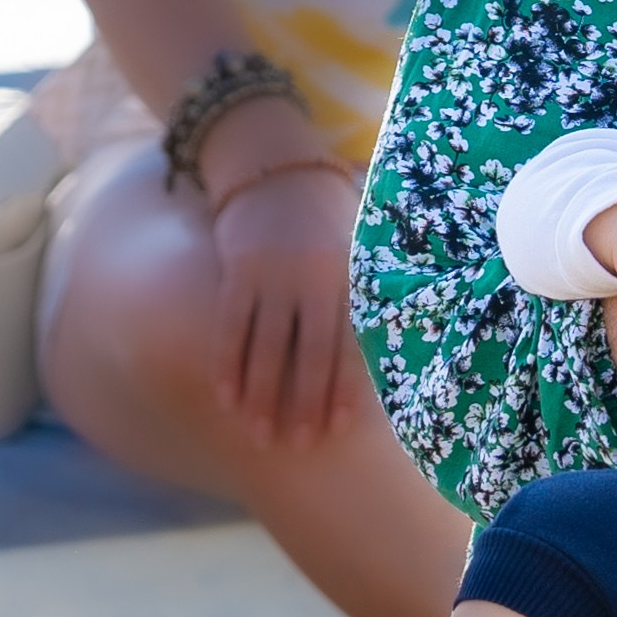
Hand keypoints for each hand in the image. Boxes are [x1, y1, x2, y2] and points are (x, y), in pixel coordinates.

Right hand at [207, 160, 364, 447]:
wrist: (280, 170)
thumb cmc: (328, 222)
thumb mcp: (356, 250)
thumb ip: (364, 297)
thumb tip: (390, 355)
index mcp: (351, 279)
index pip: (351, 344)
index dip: (346, 388)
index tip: (340, 428)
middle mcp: (315, 279)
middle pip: (310, 353)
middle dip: (304, 403)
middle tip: (298, 446)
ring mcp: (274, 275)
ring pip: (268, 346)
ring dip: (263, 396)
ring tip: (261, 435)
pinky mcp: (239, 270)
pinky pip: (232, 326)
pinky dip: (228, 364)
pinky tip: (227, 397)